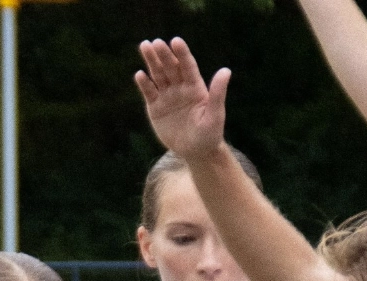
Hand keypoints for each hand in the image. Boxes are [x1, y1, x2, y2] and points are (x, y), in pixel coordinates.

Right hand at [135, 37, 229, 160]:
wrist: (196, 152)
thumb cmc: (210, 134)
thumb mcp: (215, 115)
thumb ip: (218, 93)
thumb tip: (226, 70)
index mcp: (195, 87)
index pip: (188, 66)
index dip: (182, 53)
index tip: (176, 41)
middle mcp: (180, 88)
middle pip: (170, 67)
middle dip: (164, 54)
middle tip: (156, 43)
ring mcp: (167, 96)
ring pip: (158, 75)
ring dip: (151, 61)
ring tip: (145, 46)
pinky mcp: (156, 108)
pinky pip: (149, 92)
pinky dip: (144, 83)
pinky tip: (140, 75)